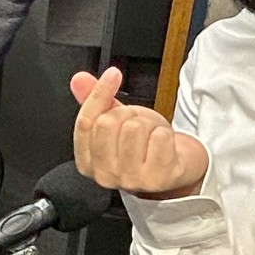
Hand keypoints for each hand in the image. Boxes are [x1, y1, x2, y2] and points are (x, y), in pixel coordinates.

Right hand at [70, 65, 208, 196]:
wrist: (175, 168)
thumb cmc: (144, 146)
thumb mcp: (116, 121)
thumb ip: (95, 101)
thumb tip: (79, 79)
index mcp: (87, 162)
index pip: (84, 122)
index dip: (99, 93)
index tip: (113, 74)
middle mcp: (104, 175)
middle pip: (107, 123)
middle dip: (127, 113)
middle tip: (136, 123)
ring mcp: (130, 180)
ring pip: (133, 128)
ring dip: (148, 124)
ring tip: (150, 136)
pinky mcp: (156, 179)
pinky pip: (159, 138)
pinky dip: (165, 134)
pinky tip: (163, 145)